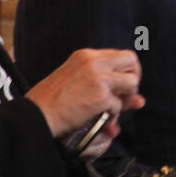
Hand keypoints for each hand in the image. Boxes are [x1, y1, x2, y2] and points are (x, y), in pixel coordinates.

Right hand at [26, 48, 144, 138]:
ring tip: (111, 111)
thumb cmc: (51, 102)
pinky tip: (98, 120)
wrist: (35, 115)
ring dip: (126, 99)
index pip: (120, 56)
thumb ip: (105, 85)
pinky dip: (112, 116)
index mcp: (86, 55)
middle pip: (132, 61)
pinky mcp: (100, 96)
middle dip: (133, 80)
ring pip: (132, 82)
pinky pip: (119, 106)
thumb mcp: (76, 81)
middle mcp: (94, 62)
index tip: (121, 87)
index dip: (126, 72)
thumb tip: (139, 100)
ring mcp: (99, 78)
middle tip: (126, 97)